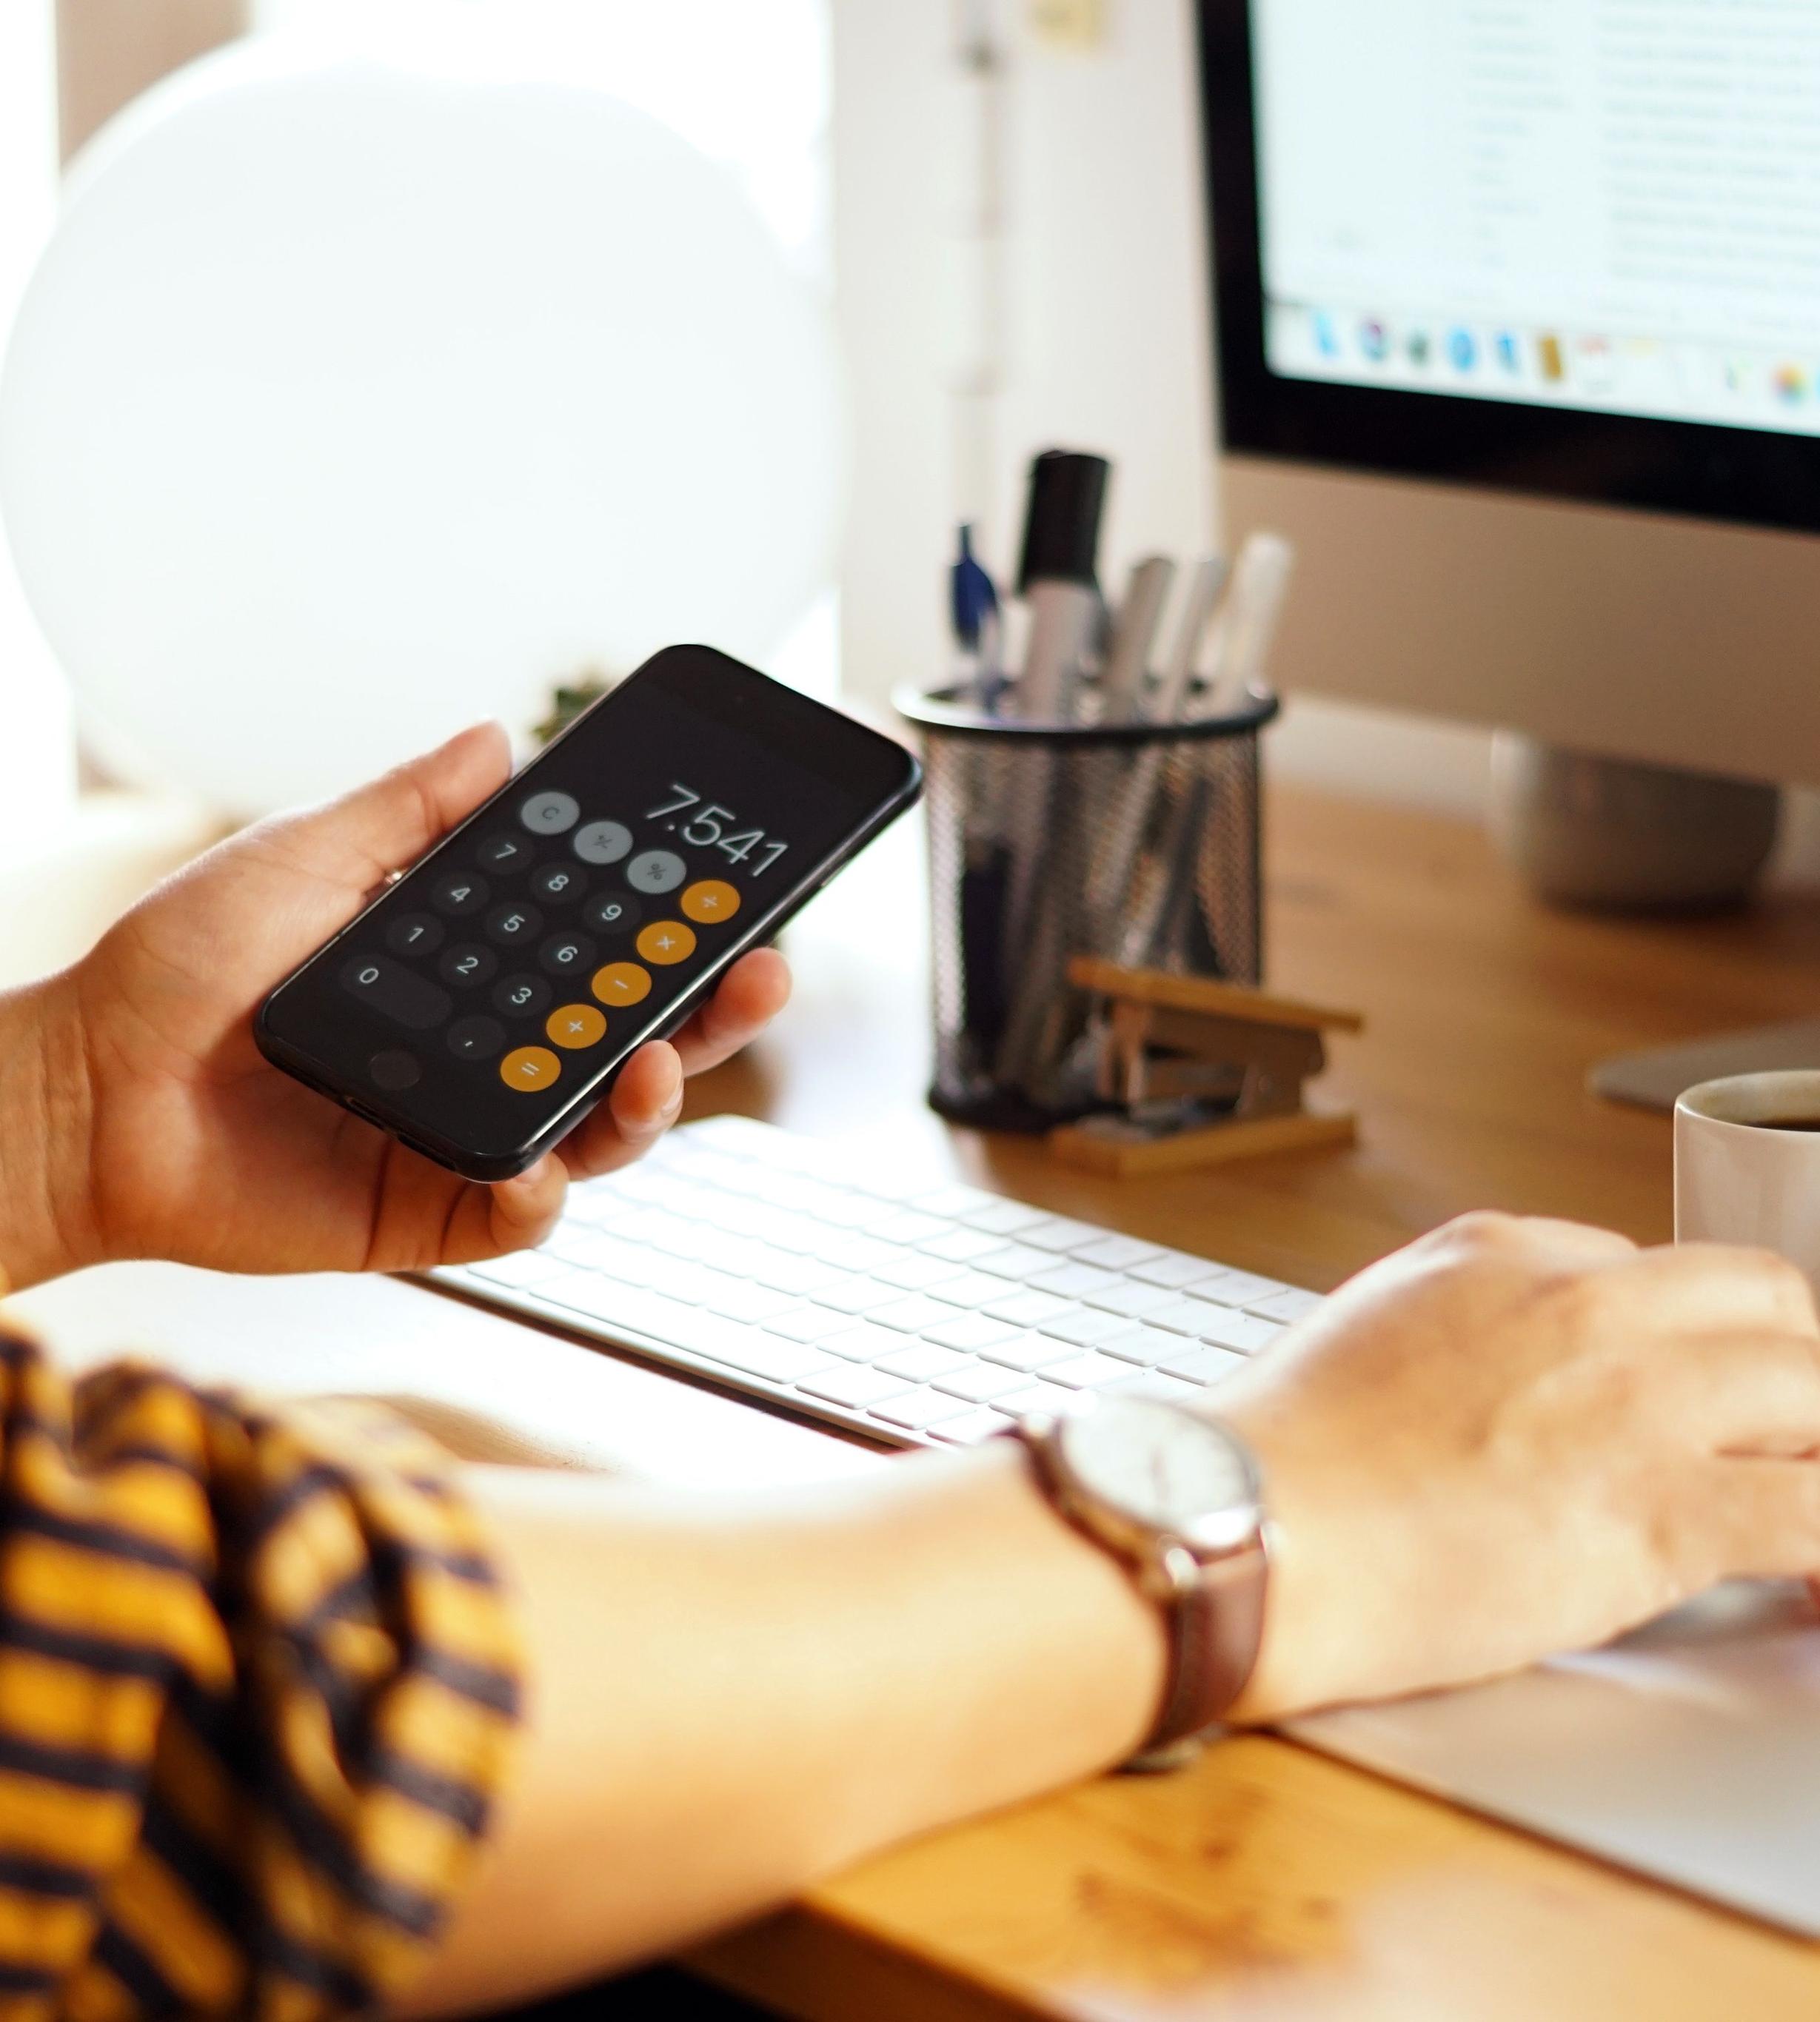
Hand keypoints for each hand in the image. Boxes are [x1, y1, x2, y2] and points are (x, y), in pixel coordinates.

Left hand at [21, 723, 789, 1282]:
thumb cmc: (175, 972)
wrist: (85, 1086)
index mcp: (469, 974)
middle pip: (628, 1041)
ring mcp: (461, 1133)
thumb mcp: (304, 859)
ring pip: (596, 1131)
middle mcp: (483, 1054)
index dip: (673, 933)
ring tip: (657, 1060)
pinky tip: (543, 1158)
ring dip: (649, 1100)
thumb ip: (407, 811)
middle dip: (708, 1015)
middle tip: (759, 972)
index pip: (600, 954)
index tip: (730, 895)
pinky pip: (515, 1213)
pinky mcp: (425, 1209)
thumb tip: (497, 740)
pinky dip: (542, 1190)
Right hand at [1215, 1212, 1819, 1720]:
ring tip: (1796, 1500)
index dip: (1676, 1343)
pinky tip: (1813, 1584)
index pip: (1652, 1271)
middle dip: (1779, 1366)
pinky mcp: (1661, 1508)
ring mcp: (1631, 1398)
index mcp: (1499, 1253)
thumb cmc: (1280, 1461)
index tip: (1680, 1400)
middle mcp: (1581, 1302)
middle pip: (1762, 1299)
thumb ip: (1459, 1332)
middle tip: (1769, 1440)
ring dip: (1814, 1446)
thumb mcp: (1368, 1332)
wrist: (1248, 1530)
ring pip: (1813, 1385)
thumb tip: (1503, 1383)